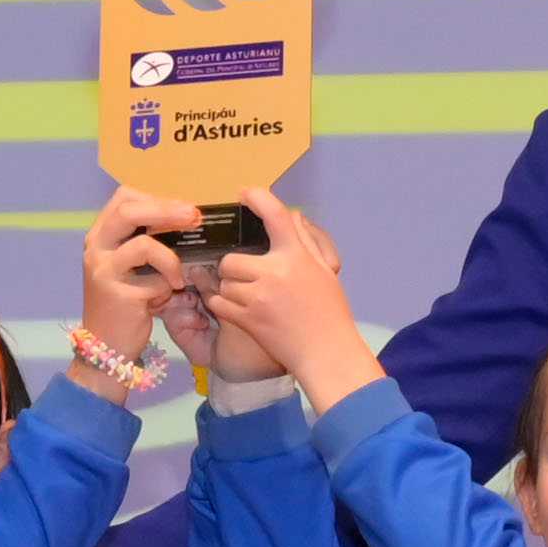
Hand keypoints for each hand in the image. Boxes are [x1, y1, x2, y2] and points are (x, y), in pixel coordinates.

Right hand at [75, 187, 200, 377]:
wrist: (106, 346)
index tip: (183, 209)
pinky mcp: (116, 293)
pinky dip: (167, 286)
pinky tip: (168, 298)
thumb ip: (146, 242)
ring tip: (180, 278)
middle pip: (129, 210)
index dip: (156, 199)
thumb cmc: (125, 305)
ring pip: (144, 244)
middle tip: (194, 217)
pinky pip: (154, 280)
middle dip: (167, 210)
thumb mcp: (130, 267)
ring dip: (171, 259)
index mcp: (100, 235)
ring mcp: (103, 270)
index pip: (124, 198)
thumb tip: (186, 219)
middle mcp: (96, 247)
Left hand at [199, 189, 374, 404]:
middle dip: (233, 266)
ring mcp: (258, 297)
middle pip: (231, 258)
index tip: (245, 194)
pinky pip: (218, 303)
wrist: (325, 352)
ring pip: (223, 282)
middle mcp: (274, 272)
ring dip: (228, 286)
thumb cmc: (329, 311)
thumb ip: (306, 241)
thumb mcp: (323, 271)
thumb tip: (292, 216)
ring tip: (243, 295)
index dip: (257, 198)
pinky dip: (221, 304)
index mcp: (296, 257)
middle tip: (243, 274)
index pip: (275, 216)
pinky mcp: (247, 319)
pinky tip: (235, 307)